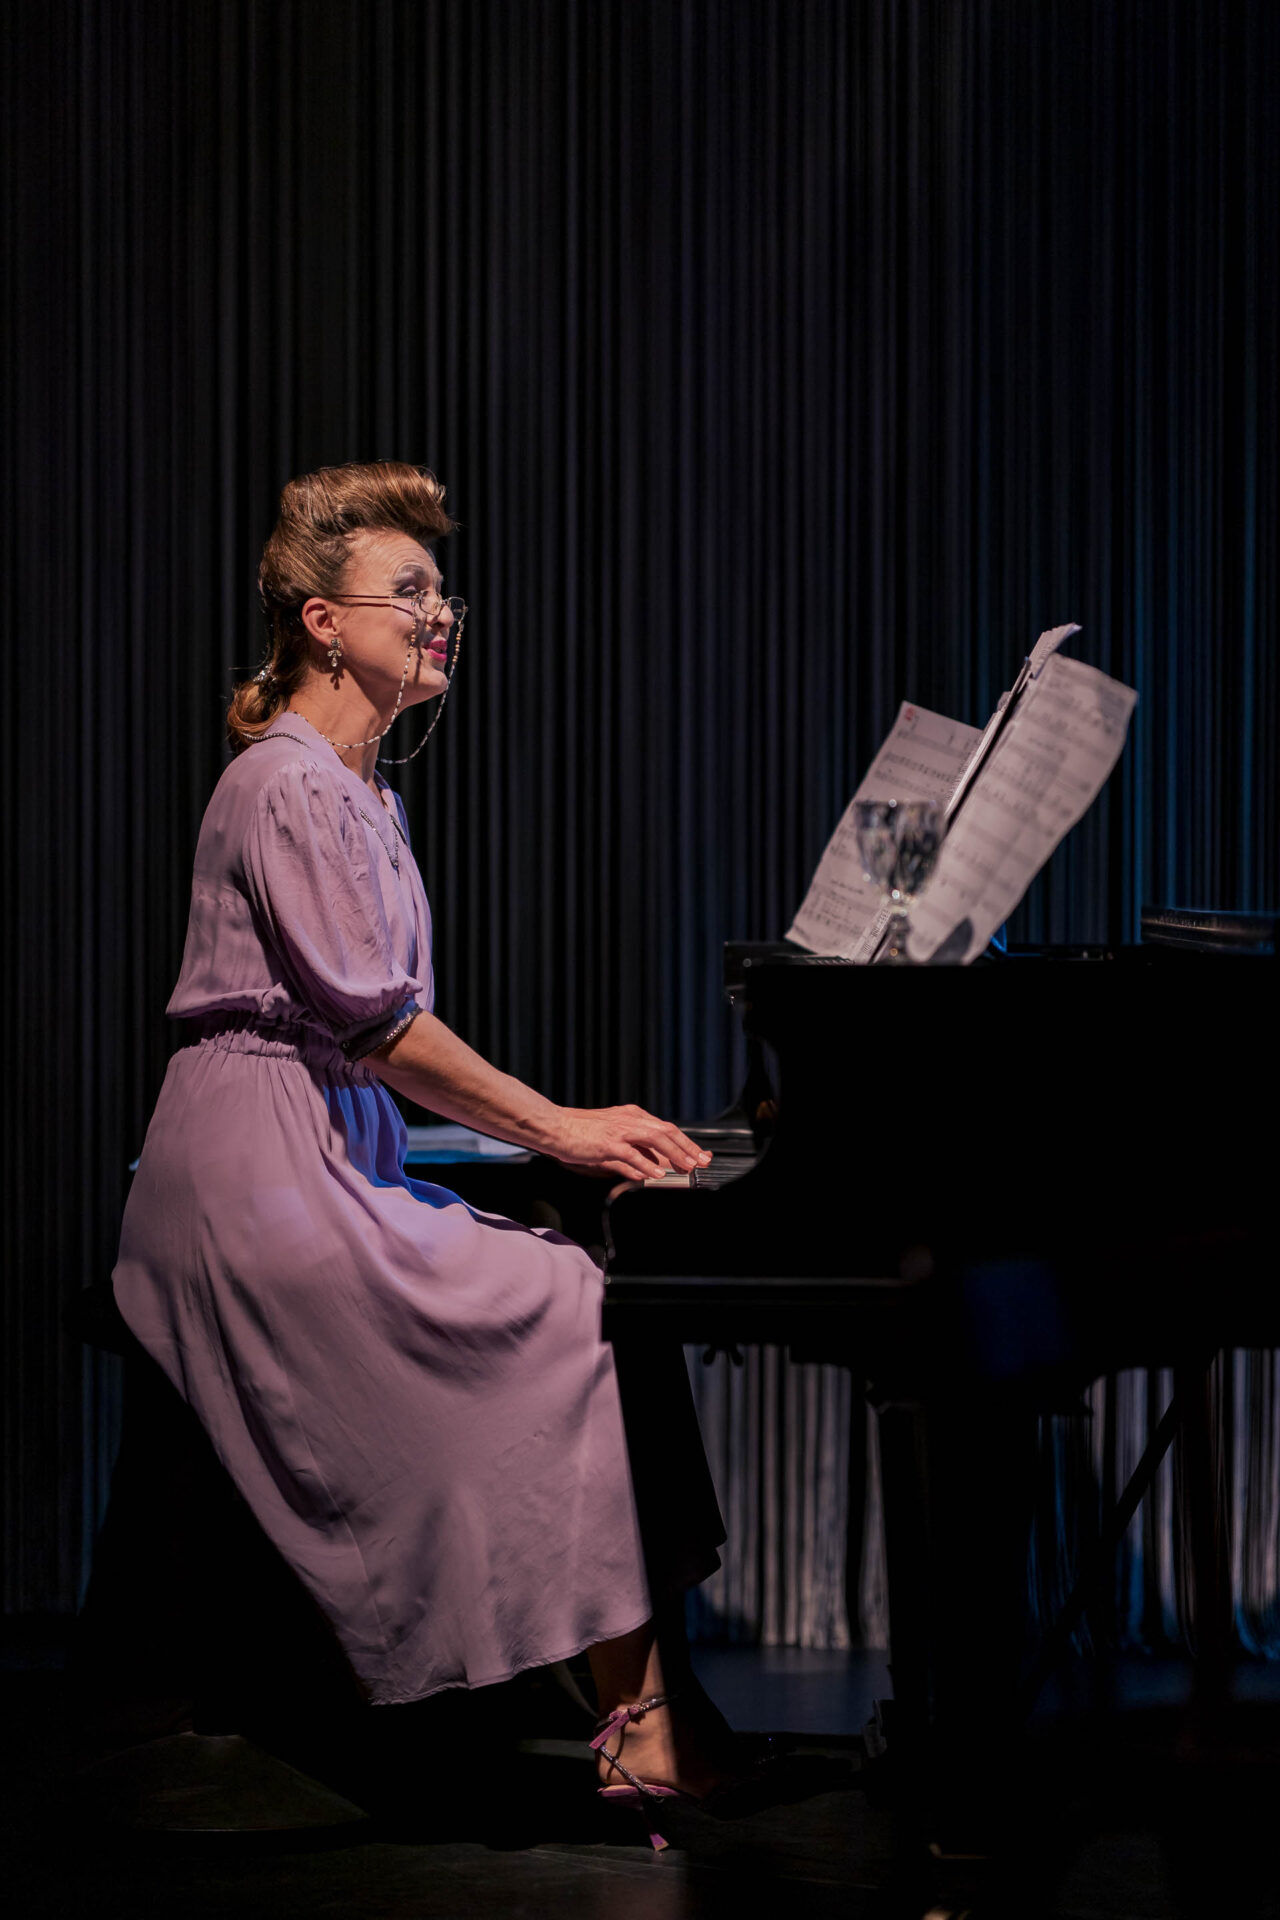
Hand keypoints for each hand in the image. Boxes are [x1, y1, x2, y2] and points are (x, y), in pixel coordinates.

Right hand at [548, 1105, 712, 1184]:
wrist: (554, 1127)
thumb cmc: (580, 1134)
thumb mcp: (612, 1138)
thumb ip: (633, 1151)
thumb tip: (651, 1167)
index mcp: (632, 1116)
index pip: (666, 1128)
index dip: (685, 1142)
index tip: (700, 1155)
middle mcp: (629, 1119)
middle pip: (666, 1131)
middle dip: (687, 1147)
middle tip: (702, 1162)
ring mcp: (618, 1130)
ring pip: (655, 1139)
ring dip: (674, 1154)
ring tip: (687, 1167)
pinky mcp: (607, 1143)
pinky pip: (632, 1154)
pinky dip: (647, 1164)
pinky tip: (658, 1173)